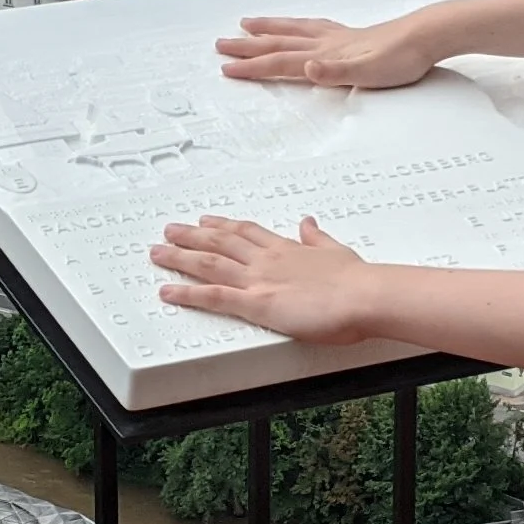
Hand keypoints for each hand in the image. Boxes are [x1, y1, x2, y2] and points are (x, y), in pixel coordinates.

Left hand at [152, 215, 375, 341]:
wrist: (364, 295)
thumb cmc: (357, 280)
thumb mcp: (336, 250)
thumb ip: (317, 237)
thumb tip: (308, 222)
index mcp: (287, 249)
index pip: (247, 232)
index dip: (224, 225)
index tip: (207, 219)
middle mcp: (267, 260)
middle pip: (221, 242)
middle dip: (192, 236)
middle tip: (170, 230)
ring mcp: (259, 280)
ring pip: (210, 263)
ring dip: (181, 256)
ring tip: (158, 252)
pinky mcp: (257, 303)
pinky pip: (214, 296)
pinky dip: (187, 293)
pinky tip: (168, 291)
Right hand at [215, 13, 439, 88]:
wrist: (428, 35)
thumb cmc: (401, 58)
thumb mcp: (367, 73)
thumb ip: (334, 72)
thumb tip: (306, 68)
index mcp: (326, 54)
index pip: (281, 61)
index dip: (252, 66)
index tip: (226, 68)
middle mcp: (327, 43)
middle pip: (279, 42)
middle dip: (248, 45)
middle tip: (221, 43)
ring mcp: (339, 37)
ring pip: (294, 30)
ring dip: (268, 28)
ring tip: (248, 23)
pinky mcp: (353, 35)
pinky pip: (314, 26)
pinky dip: (298, 24)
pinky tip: (301, 26)